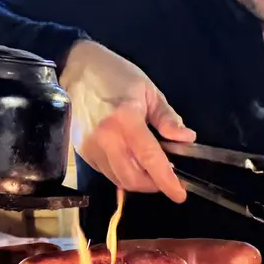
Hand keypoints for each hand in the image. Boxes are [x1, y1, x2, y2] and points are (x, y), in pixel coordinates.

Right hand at [60, 40, 195, 201]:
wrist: (76, 68)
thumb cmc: (115, 75)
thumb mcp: (148, 90)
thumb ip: (167, 118)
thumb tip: (186, 139)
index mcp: (126, 120)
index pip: (150, 159)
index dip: (166, 181)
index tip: (180, 195)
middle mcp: (106, 138)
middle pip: (133, 178)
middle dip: (153, 185)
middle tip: (166, 177)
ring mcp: (91, 147)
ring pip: (118, 179)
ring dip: (138, 181)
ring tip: (149, 168)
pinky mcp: (82, 151)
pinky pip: (106, 172)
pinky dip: (122, 173)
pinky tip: (130, 161)